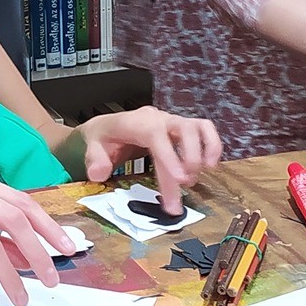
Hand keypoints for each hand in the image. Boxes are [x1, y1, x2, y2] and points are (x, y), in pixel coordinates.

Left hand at [80, 108, 223, 213]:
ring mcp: (172, 122)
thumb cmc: (103, 138)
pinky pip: (204, 129)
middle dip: (188, 159)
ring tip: (196, 178)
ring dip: (204, 151)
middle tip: (185, 186)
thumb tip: (99, 173)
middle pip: (182, 130)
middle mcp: (158, 119)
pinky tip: (210, 166)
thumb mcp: (92, 147)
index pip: (156, 135)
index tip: (180, 179)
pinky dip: (212, 145)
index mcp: (135, 122)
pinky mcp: (182, 129)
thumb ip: (94, 160)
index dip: (170, 156)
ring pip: (198, 127)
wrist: (108, 127)